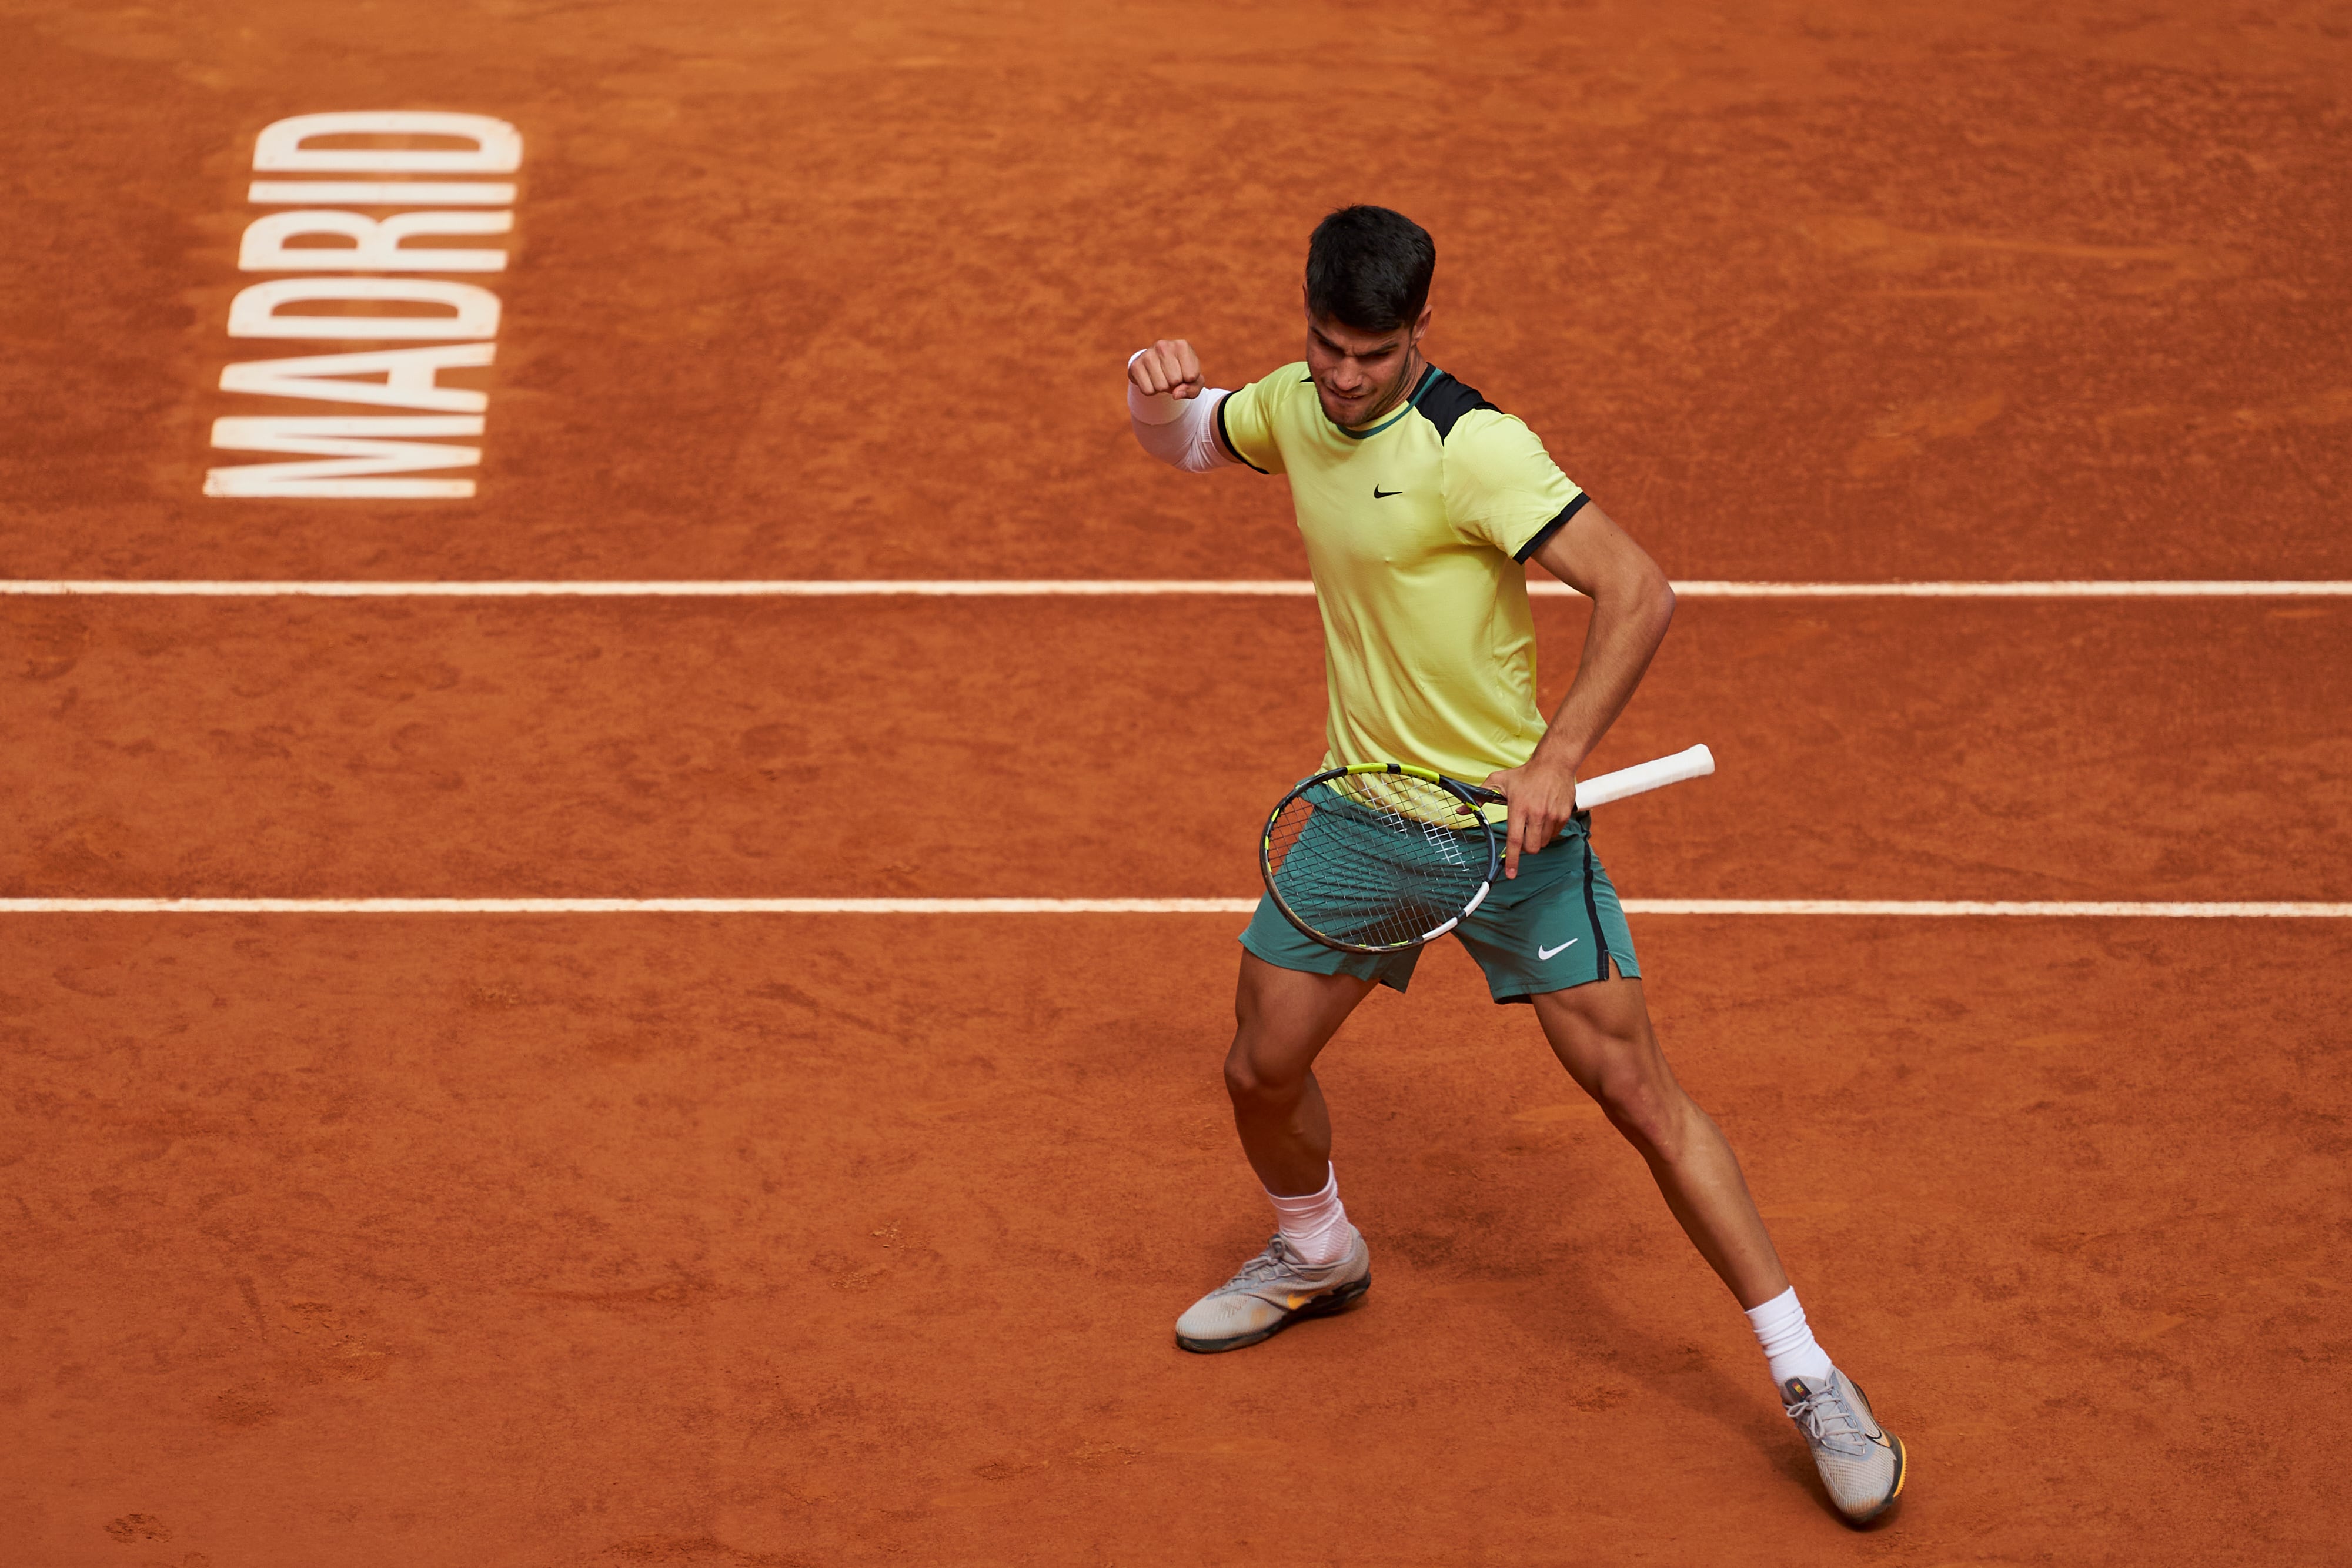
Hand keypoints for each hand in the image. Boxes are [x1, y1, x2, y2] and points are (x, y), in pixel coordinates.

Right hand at [1130, 338, 1204, 399]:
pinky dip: (1151, 390)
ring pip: (1161, 386)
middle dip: (1175, 384)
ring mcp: (1147, 354)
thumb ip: (1193, 389)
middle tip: (1171, 375)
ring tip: (1162, 377)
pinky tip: (1152, 379)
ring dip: (1163, 388)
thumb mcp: (1194, 380)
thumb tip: (1176, 394)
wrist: (1158, 366)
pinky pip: (1148, 390)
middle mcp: (1163, 346)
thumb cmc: (1180, 372)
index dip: (1188, 380)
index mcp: (1181, 345)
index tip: (1184, 372)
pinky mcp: (1135, 365)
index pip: (1191, 376)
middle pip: (1175, 380)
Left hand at [1482, 749, 1580, 878]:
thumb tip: (1461, 810)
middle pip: (1531, 847)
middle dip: (1525, 848)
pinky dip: (1548, 832)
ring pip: (1543, 842)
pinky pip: (1554, 834)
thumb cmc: (1524, 774)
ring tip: (1533, 821)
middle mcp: (1537, 814)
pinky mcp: (1564, 815)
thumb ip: (1479, 797)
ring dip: (1536, 839)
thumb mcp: (1498, 781)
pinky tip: (1544, 817)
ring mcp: (1552, 815)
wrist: (1554, 764)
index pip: (1514, 840)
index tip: (1511, 874)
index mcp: (1519, 807)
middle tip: (1522, 835)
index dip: (1512, 860)